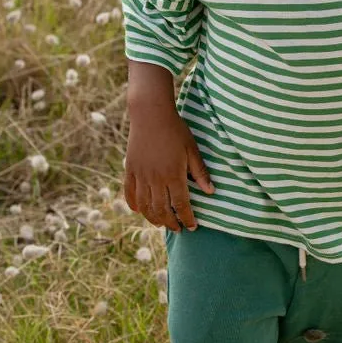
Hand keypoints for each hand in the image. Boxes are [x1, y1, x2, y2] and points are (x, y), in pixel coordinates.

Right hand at [124, 108, 214, 229]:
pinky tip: (140, 211)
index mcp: (173, 175)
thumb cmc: (175, 130)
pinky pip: (130, 193)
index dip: (187, 218)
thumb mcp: (192, 149)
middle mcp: (155, 179)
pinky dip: (134, 205)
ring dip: (153, 218)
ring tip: (161, 224)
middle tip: (178, 228)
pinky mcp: (130, 170)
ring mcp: (141, 175)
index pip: (181, 205)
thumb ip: (200, 172)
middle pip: (162, 210)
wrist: (151, 114)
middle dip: (171, 222)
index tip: (193, 226)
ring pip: (145, 206)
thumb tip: (211, 191)